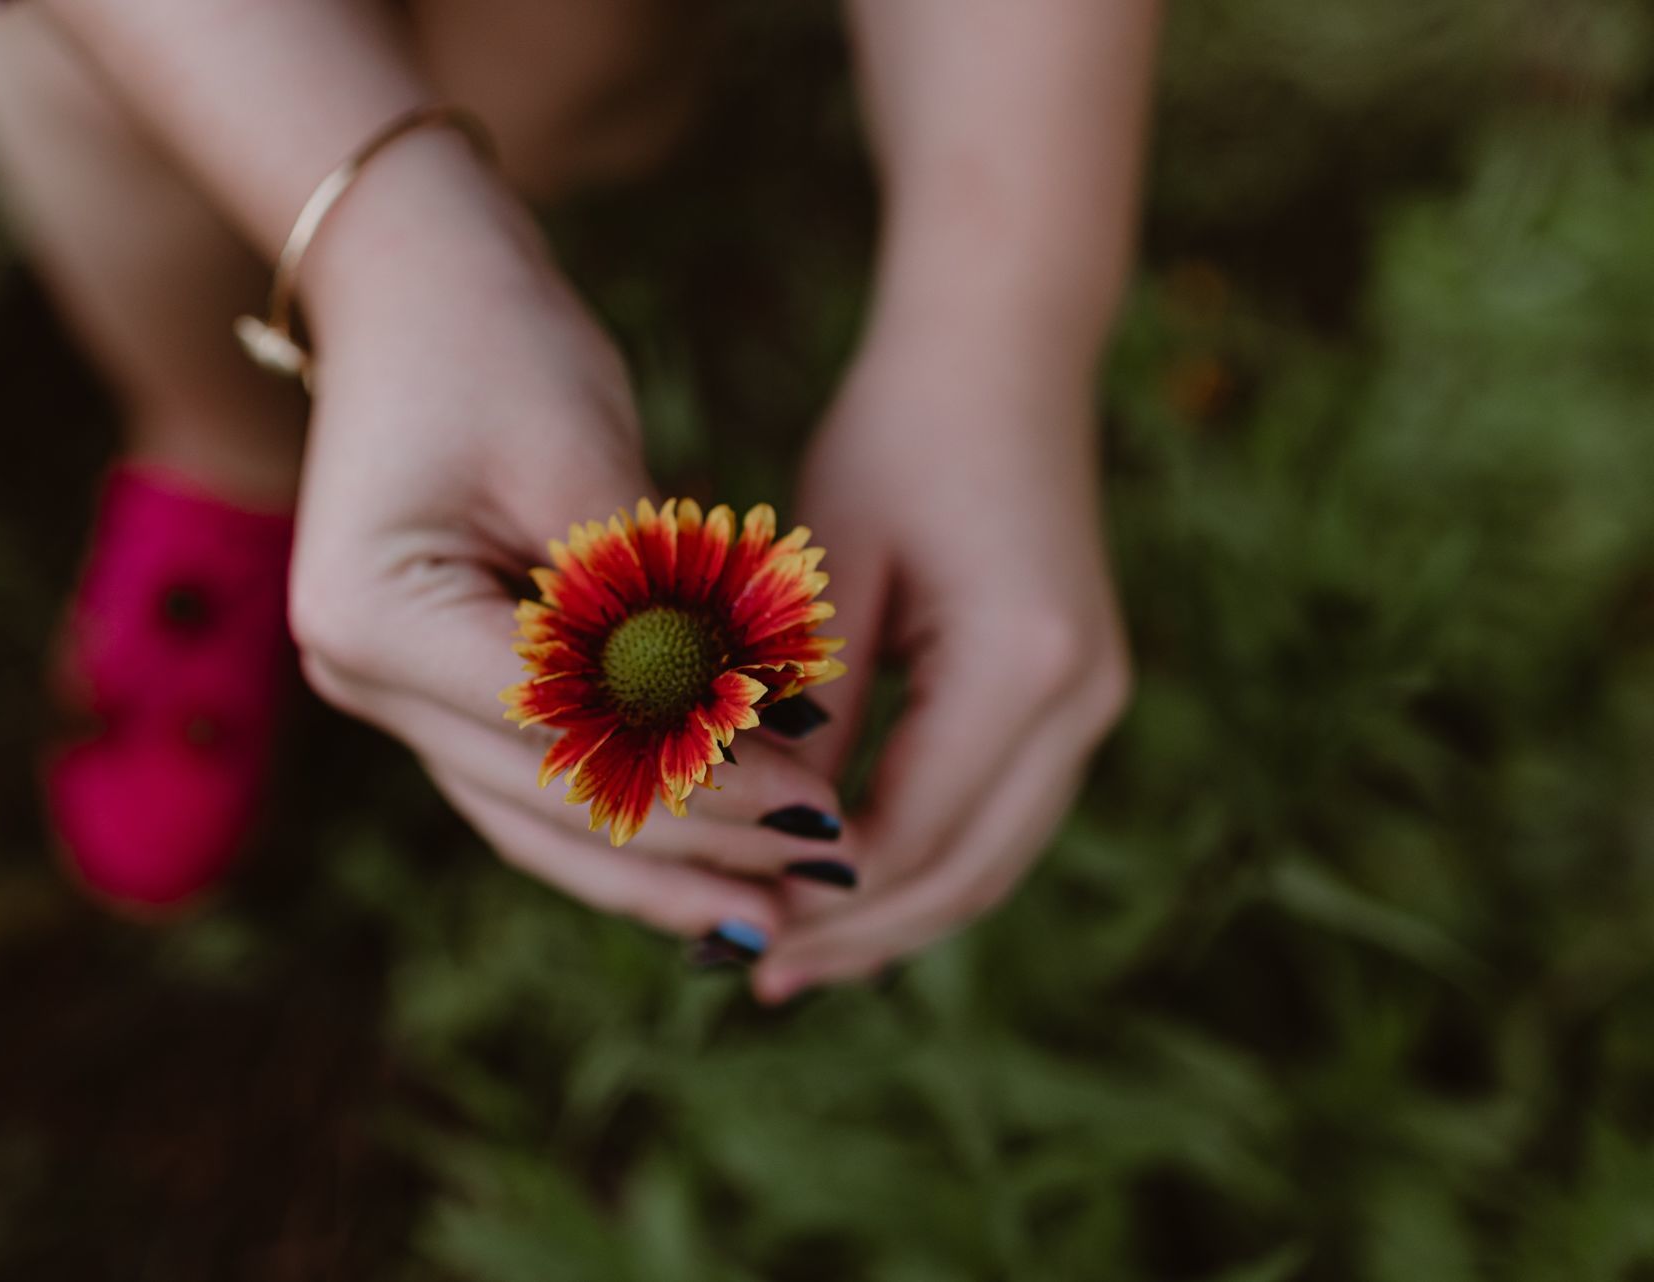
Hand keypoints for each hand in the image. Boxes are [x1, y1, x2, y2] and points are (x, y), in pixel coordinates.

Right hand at [286, 143, 844, 943]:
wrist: (410, 278)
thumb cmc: (500, 342)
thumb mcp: (588, 467)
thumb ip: (655, 615)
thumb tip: (764, 744)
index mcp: (375, 615)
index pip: (565, 733)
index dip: (702, 779)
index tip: (820, 802)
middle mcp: (357, 675)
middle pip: (547, 797)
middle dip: (693, 844)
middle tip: (821, 877)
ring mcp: (384, 690)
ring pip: (536, 816)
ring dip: (656, 865)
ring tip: (767, 914)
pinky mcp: (429, 684)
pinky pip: (532, 777)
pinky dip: (621, 814)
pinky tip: (707, 858)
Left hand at [754, 314, 1132, 1001]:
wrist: (1002, 354)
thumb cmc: (894, 437)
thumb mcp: (827, 570)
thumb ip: (805, 709)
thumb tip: (756, 837)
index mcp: (1022, 664)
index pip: (910, 832)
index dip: (819, 897)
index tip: (731, 931)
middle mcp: (1081, 699)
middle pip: (966, 873)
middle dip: (859, 934)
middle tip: (756, 970)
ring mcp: (1094, 703)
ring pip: (992, 859)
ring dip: (896, 913)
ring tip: (796, 951)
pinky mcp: (1077, 696)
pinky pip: (1002, 815)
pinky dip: (928, 860)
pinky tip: (852, 883)